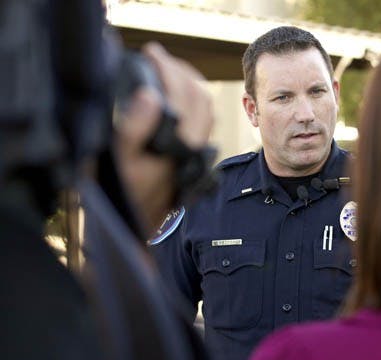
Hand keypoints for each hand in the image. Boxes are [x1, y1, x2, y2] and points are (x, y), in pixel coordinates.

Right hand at [114, 43, 213, 232]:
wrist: (134, 227)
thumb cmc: (123, 195)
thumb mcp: (119, 161)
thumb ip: (135, 128)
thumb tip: (150, 95)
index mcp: (179, 145)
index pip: (183, 95)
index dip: (168, 69)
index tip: (153, 53)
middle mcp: (194, 148)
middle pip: (201, 99)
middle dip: (182, 72)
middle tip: (160, 60)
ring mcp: (195, 153)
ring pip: (205, 111)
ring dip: (189, 86)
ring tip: (167, 73)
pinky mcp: (192, 159)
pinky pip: (201, 123)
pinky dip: (191, 103)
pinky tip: (174, 100)